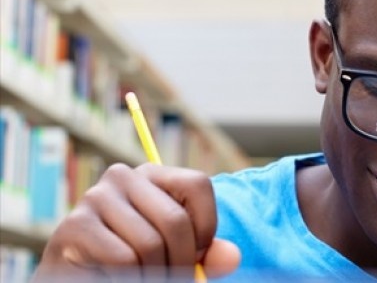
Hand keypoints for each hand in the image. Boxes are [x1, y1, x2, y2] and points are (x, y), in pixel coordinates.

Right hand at [32, 163, 240, 280]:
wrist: (78, 276)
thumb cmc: (134, 261)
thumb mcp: (176, 253)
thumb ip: (206, 254)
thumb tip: (231, 258)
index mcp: (153, 174)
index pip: (197, 184)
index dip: (206, 226)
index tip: (198, 255)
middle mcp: (123, 176)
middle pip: (175, 220)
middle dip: (182, 261)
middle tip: (174, 278)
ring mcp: (96, 197)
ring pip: (149, 244)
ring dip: (155, 274)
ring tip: (146, 278)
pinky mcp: (75, 225)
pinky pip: (123, 259)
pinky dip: (131, 278)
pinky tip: (118, 276)